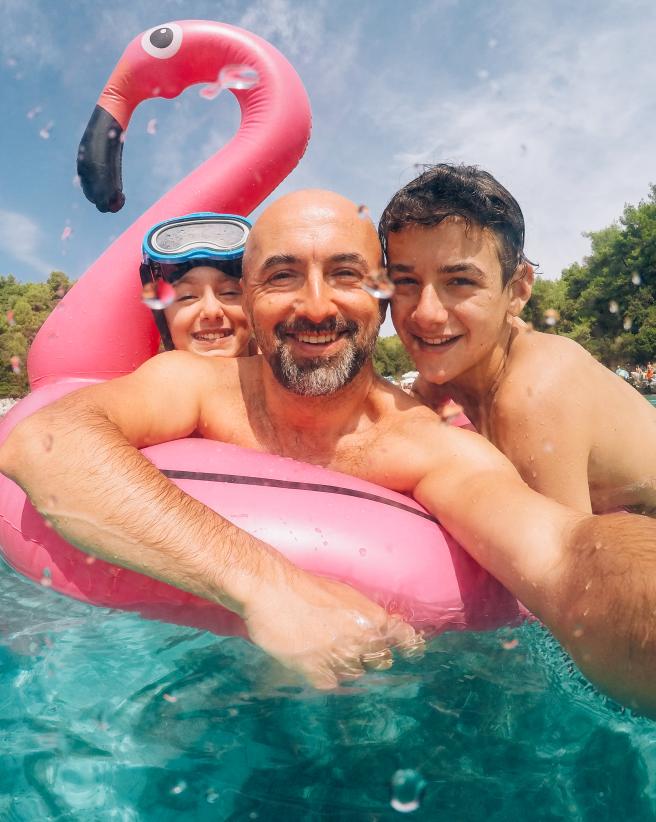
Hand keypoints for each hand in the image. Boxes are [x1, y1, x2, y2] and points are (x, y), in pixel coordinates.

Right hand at [242, 565, 418, 688]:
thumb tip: (384, 625)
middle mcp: (361, 639)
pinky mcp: (316, 671)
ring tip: (324, 648)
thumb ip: (364, 613)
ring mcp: (339, 657)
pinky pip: (331, 683)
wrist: (271, 589)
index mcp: (371, 617)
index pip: (404, 638)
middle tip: (348, 645)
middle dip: (370, 655)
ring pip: (355, 674)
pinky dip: (324, 675)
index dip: (406, 645)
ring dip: (344, 665)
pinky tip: (312, 660)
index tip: (409, 650)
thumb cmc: (304, 586)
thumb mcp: (343, 593)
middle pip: (380, 660)